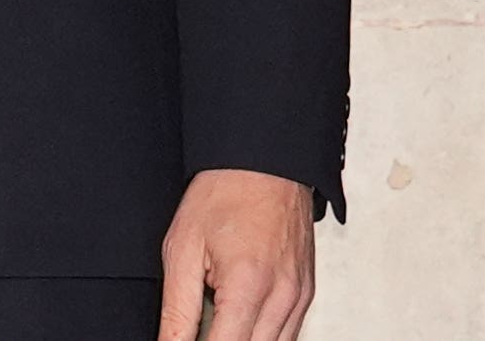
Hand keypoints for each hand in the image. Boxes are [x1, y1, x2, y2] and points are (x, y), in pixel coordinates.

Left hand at [158, 169, 315, 340]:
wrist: (263, 162)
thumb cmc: (223, 195)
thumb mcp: (182, 249)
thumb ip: (177, 310)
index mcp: (249, 286)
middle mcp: (283, 297)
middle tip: (199, 324)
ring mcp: (300, 298)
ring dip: (242, 339)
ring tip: (217, 314)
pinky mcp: (307, 294)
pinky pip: (287, 335)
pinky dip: (261, 335)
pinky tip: (238, 317)